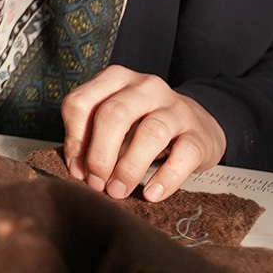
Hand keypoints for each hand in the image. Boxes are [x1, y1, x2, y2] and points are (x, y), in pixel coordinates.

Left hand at [61, 65, 225, 201]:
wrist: (198, 124)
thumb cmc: (144, 124)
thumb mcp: (115, 122)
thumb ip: (92, 137)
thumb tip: (78, 169)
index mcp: (116, 79)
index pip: (81, 102)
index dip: (74, 139)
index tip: (77, 168)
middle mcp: (145, 87)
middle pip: (114, 114)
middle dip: (100, 154)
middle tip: (96, 183)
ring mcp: (175, 108)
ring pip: (151, 132)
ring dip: (129, 168)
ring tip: (118, 191)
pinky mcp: (199, 134)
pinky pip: (184, 155)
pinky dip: (166, 178)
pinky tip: (151, 193)